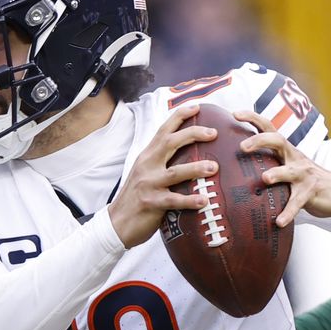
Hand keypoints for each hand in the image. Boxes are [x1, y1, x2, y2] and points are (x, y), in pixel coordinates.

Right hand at [108, 102, 217, 246]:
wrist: (116, 222)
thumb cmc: (138, 197)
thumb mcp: (146, 173)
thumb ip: (162, 162)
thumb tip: (188, 154)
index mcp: (147, 156)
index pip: (163, 130)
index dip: (179, 116)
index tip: (197, 107)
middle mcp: (147, 166)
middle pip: (170, 142)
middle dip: (192, 134)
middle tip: (214, 132)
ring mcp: (148, 184)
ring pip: (174, 172)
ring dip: (195, 169)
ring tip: (214, 167)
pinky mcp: (152, 203)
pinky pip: (174, 200)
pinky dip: (189, 200)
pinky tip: (204, 200)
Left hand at [234, 109, 330, 226]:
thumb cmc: (303, 179)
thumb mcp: (286, 166)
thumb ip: (267, 163)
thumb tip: (232, 168)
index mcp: (285, 150)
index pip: (268, 127)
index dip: (253, 118)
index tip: (234, 114)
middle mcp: (293, 157)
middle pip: (278, 140)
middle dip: (260, 141)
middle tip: (242, 147)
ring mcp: (304, 174)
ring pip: (290, 171)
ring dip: (277, 173)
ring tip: (265, 179)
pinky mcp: (311, 192)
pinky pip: (297, 202)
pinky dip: (289, 212)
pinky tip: (280, 222)